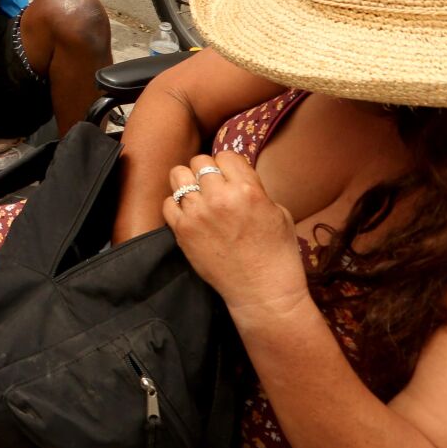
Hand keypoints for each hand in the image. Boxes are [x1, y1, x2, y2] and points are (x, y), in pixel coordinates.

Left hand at [162, 151, 311, 326]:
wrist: (263, 292)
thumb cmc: (277, 254)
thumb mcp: (278, 213)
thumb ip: (255, 190)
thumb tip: (236, 178)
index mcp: (248, 190)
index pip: (225, 155)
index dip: (227, 165)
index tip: (229, 176)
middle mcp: (220, 197)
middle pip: (199, 162)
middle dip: (207, 172)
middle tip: (213, 187)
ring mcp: (198, 214)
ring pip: (178, 176)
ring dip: (188, 184)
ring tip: (198, 198)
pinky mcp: (182, 231)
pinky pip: (168, 203)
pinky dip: (177, 206)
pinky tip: (189, 215)